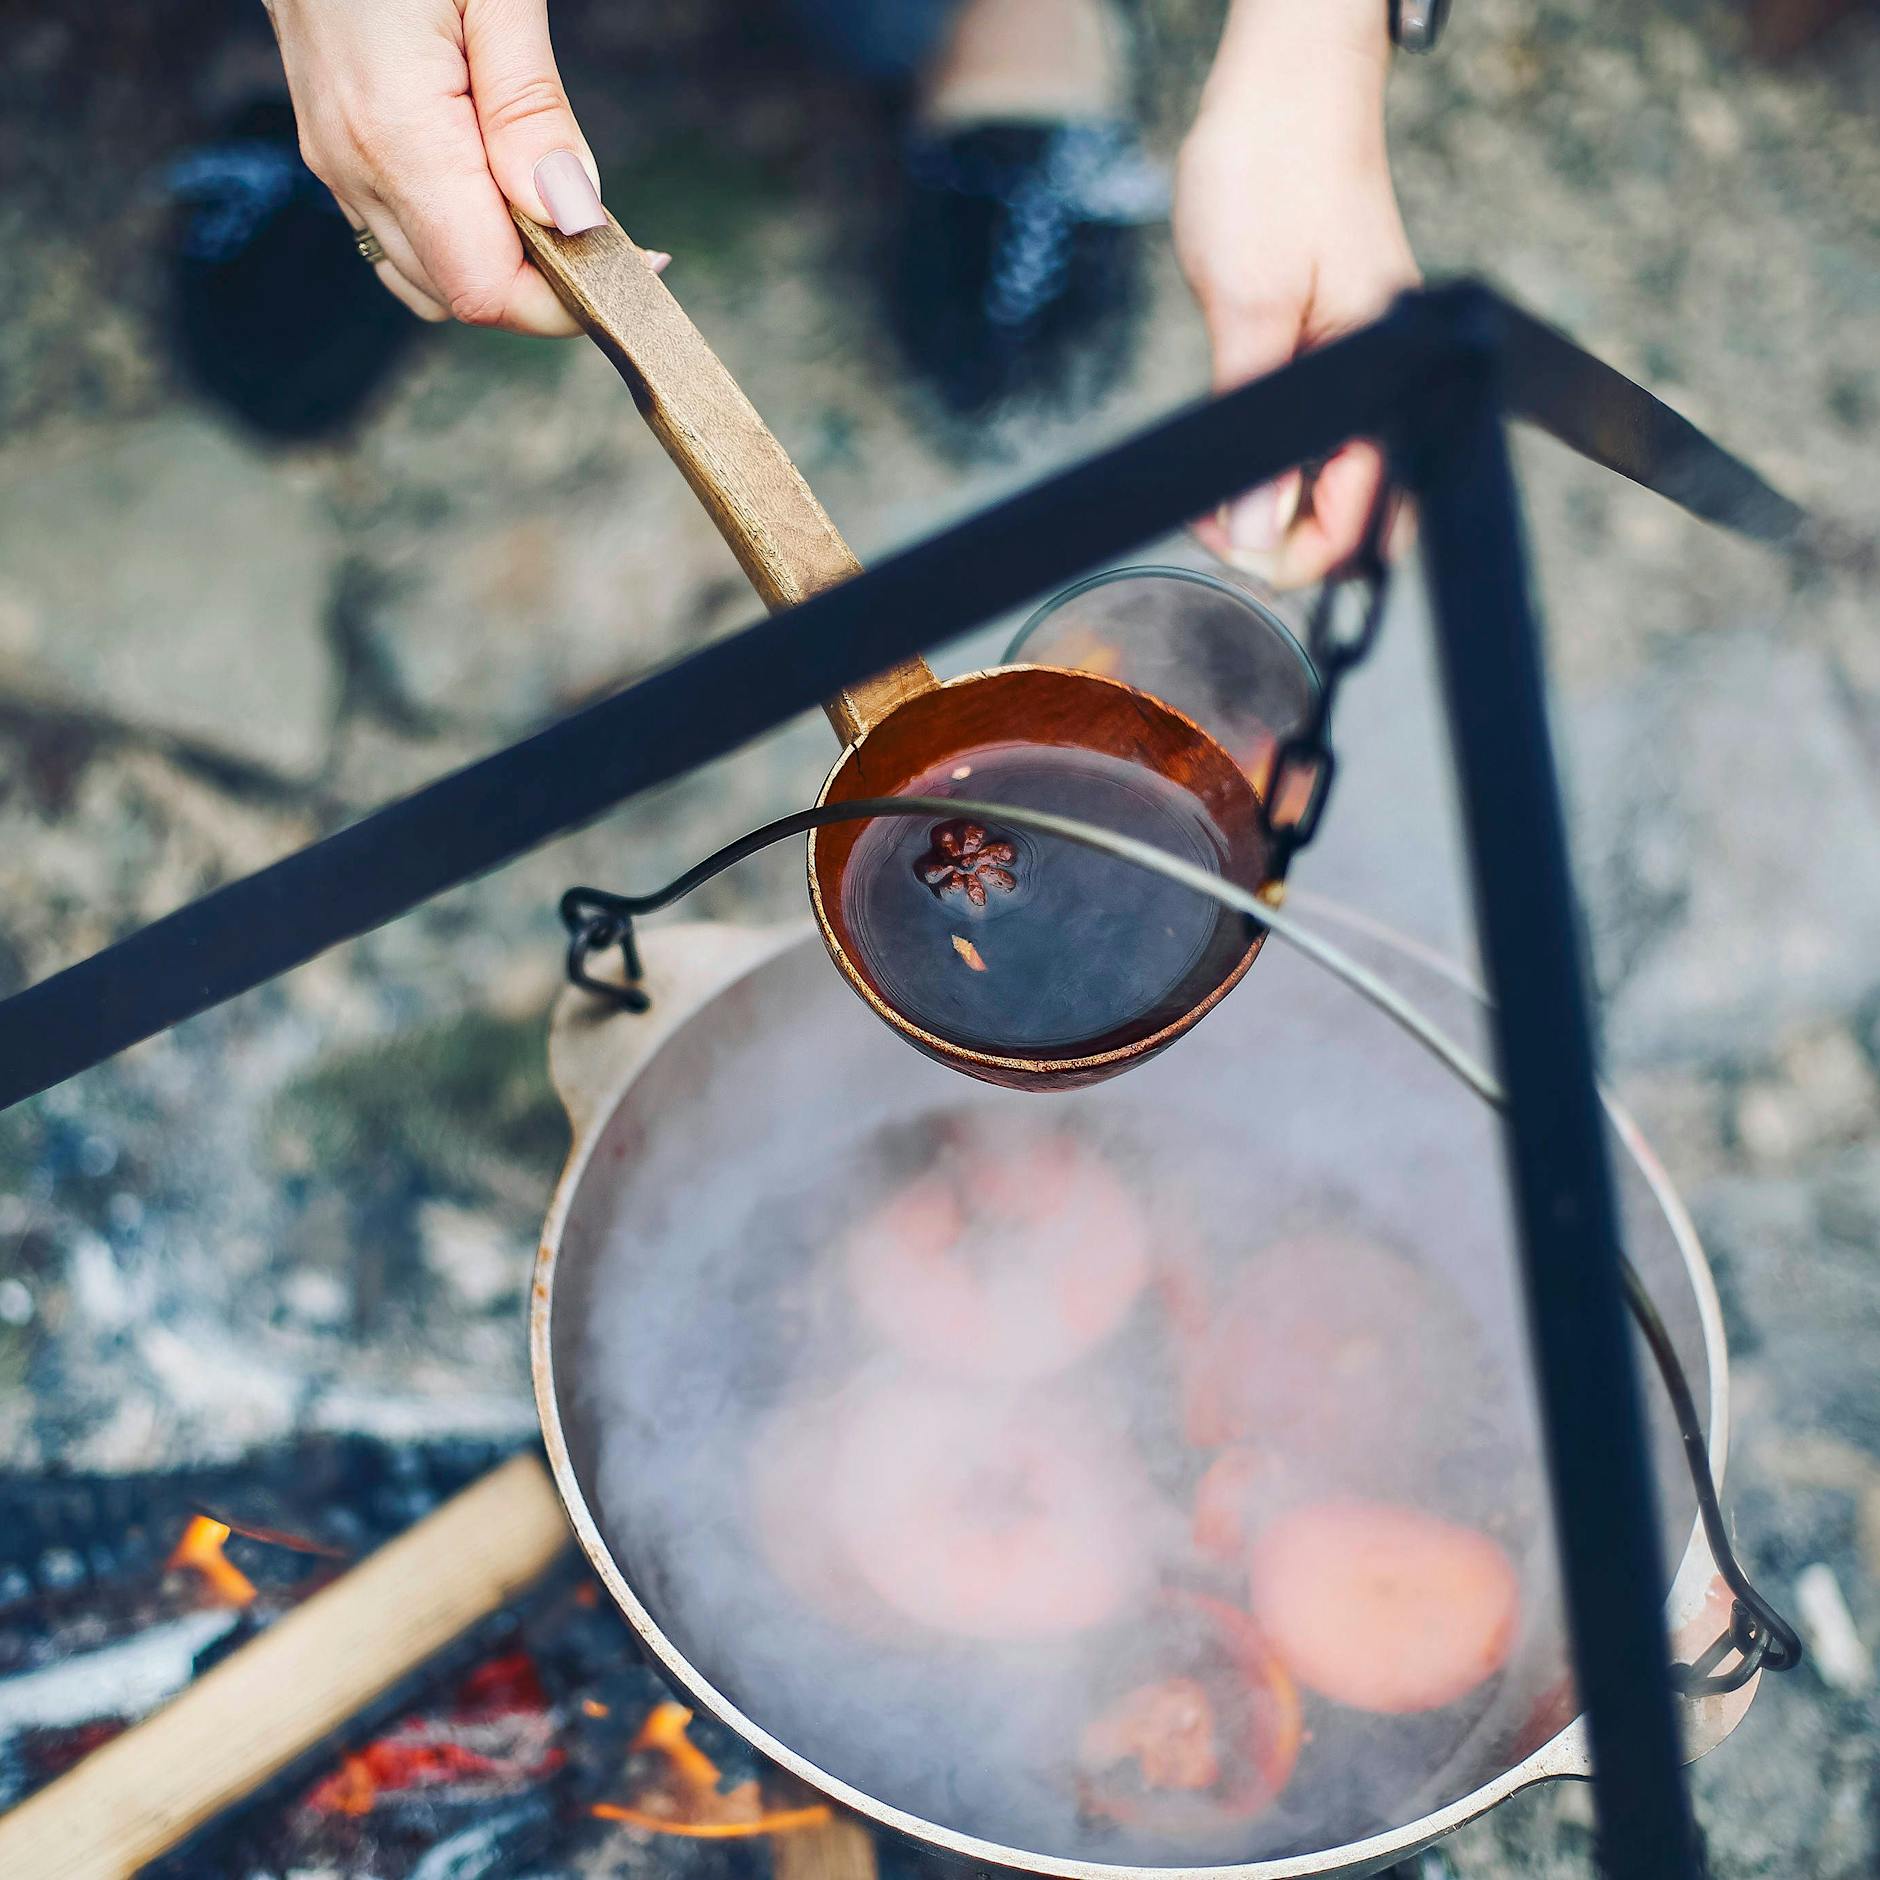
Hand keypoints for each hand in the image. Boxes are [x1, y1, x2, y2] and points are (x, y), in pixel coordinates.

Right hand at [267, 0, 666, 334]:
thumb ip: (531, 107)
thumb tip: (570, 215)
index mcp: (396, 134)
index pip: (486, 289)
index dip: (564, 302)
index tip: (631, 265)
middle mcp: (354, 165)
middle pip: (461, 296)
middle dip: (543, 288)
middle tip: (614, 236)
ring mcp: (335, 161)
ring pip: (427, 278)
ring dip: (502, 267)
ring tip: (558, 208)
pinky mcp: (334, 146)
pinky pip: (401, 235)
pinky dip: (461, 239)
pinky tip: (504, 189)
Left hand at [1175, 0, 1417, 586]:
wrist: (1284, 77)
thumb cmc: (1273, 167)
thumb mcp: (1249, 309)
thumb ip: (1257, 430)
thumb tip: (1255, 529)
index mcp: (1390, 368)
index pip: (1364, 511)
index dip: (1296, 554)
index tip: (1231, 554)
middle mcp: (1390, 374)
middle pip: (1366, 507)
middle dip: (1296, 543)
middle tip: (1221, 538)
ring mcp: (1366, 360)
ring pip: (1340, 474)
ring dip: (1283, 503)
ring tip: (1217, 505)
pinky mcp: (1337, 343)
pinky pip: (1322, 430)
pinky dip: (1282, 460)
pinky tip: (1239, 462)